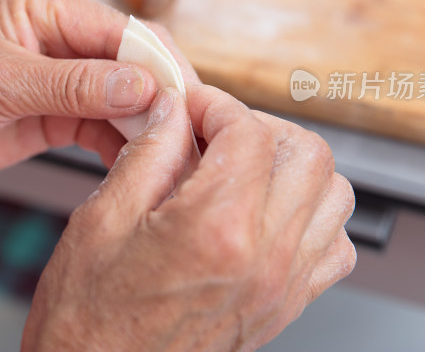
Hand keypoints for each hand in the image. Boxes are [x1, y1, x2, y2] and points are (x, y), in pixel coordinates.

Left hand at [0, 0, 196, 199]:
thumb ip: (73, 85)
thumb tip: (145, 86)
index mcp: (45, 4)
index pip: (120, 29)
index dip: (158, 64)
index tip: (188, 101)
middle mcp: (59, 33)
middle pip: (130, 61)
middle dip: (160, 94)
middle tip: (189, 133)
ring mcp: (60, 74)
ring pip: (123, 95)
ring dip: (146, 123)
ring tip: (172, 154)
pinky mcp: (55, 112)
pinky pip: (102, 124)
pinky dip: (122, 143)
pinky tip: (138, 164)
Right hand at [23, 85, 355, 351]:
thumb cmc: (90, 317)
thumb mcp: (103, 218)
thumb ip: (148, 151)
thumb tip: (173, 109)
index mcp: (216, 229)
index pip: (250, 133)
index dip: (217, 105)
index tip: (192, 106)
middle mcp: (264, 259)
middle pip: (308, 155)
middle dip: (262, 128)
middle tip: (217, 132)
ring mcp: (282, 287)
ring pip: (334, 196)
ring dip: (293, 168)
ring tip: (244, 169)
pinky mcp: (285, 307)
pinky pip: (334, 246)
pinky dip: (312, 217)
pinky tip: (267, 214)